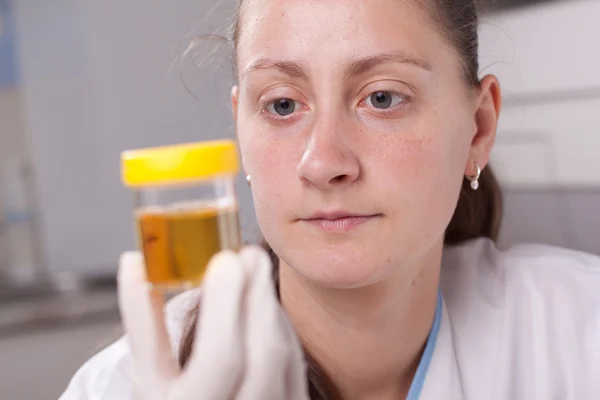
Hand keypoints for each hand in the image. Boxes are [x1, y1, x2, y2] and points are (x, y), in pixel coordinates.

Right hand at [118, 246, 308, 399]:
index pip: (221, 358)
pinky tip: (266, 305)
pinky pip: (296, 367)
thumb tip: (134, 261)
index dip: (226, 305)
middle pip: (265, 355)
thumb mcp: (149, 379)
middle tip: (249, 255)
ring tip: (254, 274)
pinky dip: (282, 329)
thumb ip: (143, 323)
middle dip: (258, 296)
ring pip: (285, 358)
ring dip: (270, 309)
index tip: (226, 259)